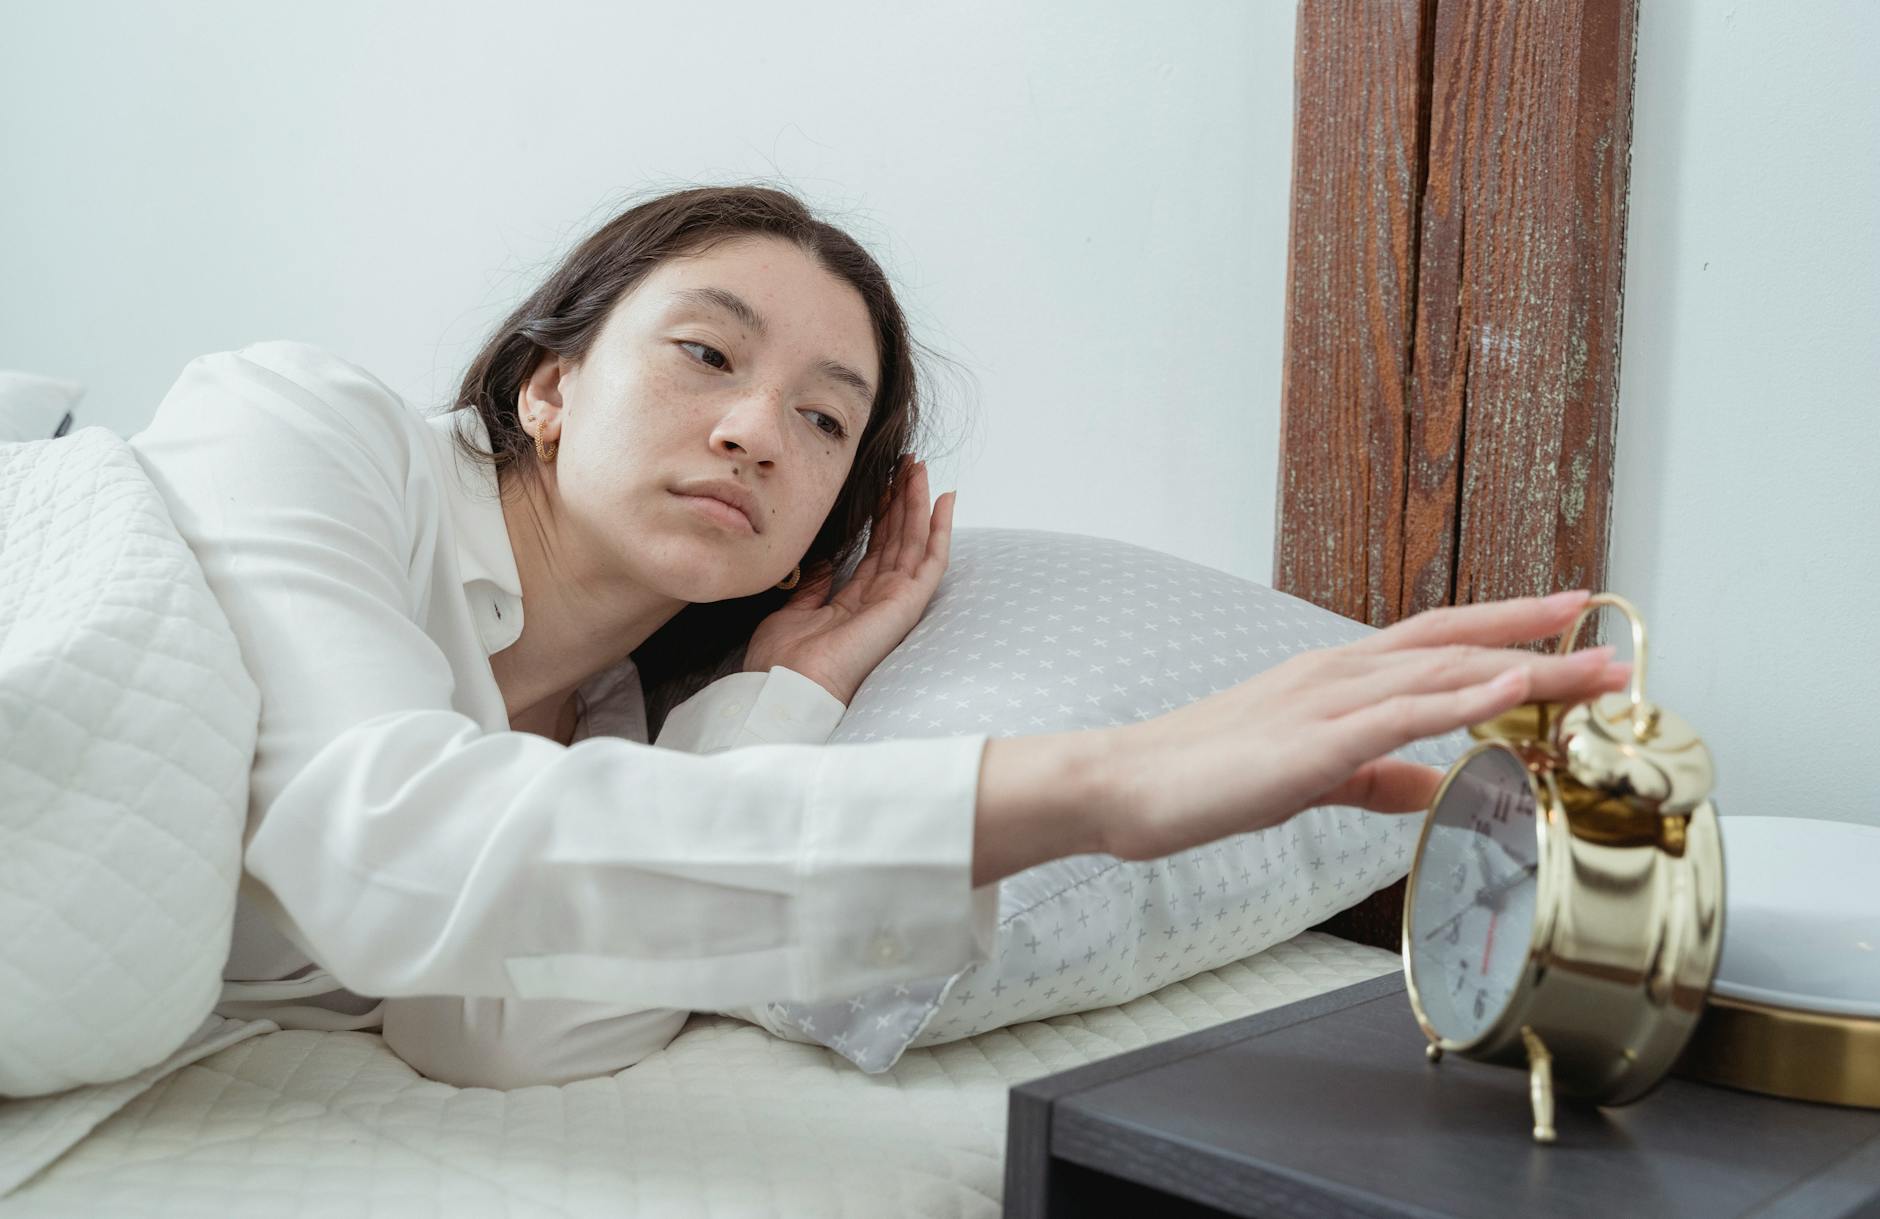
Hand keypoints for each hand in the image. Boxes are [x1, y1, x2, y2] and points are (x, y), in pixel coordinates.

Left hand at [743, 455, 954, 704]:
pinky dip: (941, 530)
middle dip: (902, 500)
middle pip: (898, 541)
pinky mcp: (907, 604)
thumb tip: (824, 559)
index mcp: (853, 603)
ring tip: (919, 467)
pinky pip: (932, 561)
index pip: (875, 551)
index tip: (880, 482)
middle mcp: (879, 600)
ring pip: (915, 542)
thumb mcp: (794, 610)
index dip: (880, 515)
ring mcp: (896, 602)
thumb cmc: (783, 661)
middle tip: (905, 463)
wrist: (787, 687)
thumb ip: (815, 584)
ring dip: (919, 502)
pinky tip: (944, 499)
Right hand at [1089, 591, 1631, 862]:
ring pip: (1442, 671)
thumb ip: (1375, 777)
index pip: (1438, 642)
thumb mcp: (1307, 777)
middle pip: (1457, 645)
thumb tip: (1435, 783)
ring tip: (1592, 668)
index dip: (1507, 629)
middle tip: (1615, 646)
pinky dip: (1461, 696)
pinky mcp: (1311, 741)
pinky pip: (1399, 713)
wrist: (1124, 784)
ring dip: (1525, 666)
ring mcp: (1325, 701)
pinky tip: (1509, 687)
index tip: (1569, 623)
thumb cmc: (1201, 778)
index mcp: (1334, 677)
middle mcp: (1337, 673)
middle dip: (1542, 643)